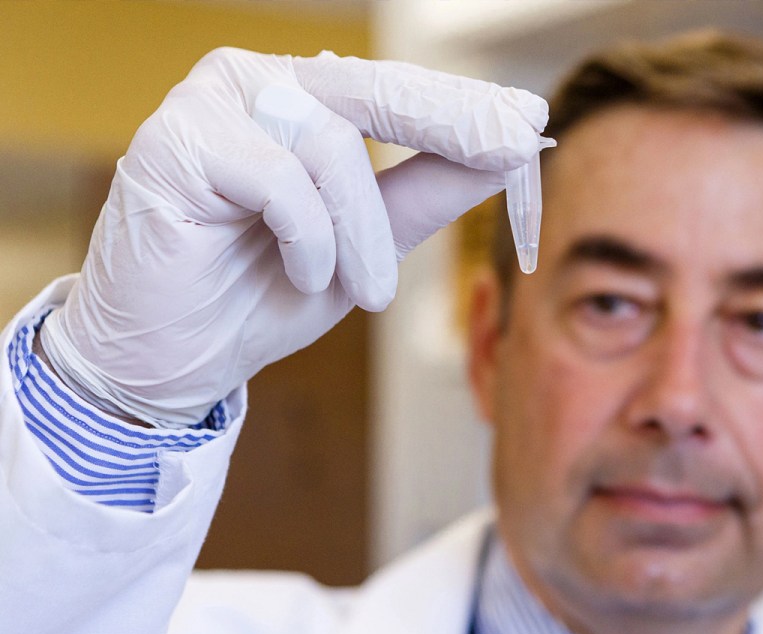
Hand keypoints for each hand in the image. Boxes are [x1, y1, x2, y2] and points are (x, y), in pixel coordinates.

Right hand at [38, 47, 546, 426]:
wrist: (173, 361)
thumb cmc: (262, 295)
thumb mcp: (369, 244)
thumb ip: (427, 193)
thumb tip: (508, 149)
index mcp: (302, 100)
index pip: (398, 91)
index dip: (467, 106)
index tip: (531, 120)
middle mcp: (256, 85)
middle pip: (375, 89)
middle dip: (453, 121)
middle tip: (514, 146)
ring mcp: (209, 105)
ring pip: (330, 143)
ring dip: (363, 231)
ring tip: (366, 290)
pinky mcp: (174, 143)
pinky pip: (278, 178)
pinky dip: (308, 236)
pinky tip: (302, 271)